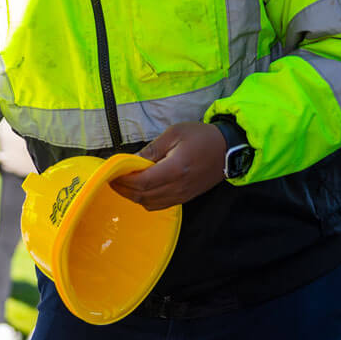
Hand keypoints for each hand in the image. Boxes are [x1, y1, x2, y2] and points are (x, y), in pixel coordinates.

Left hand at [109, 121, 227, 209]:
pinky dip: (145, 200)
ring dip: (133, 196)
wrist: (228, 149)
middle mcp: (178, 187)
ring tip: (122, 184)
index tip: (111, 173)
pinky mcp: (185, 198)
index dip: (123, 180)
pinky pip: (160, 205)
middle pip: (142, 196)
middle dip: (123, 189)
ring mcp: (182, 195)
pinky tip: (140, 189)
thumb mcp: (174, 134)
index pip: (141, 182)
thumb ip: (151, 150)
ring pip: (150, 204)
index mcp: (174, 169)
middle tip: (111, 179)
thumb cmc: (201, 136)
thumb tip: (131, 161)